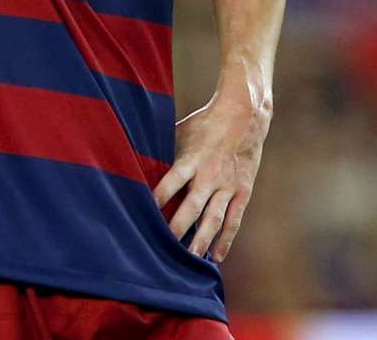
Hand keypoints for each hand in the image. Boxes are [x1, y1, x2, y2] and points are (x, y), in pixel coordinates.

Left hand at [152, 90, 271, 261]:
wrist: (243, 117)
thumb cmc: (203, 124)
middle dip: (177, 229)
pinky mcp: (242, 192)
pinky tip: (216, 257)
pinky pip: (233, 220)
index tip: (143, 215)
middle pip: (192, 207)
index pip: (171, 181)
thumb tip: (133, 160)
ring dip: (201, 241)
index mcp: (191, 159)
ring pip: (213, 219)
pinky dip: (225, 240)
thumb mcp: (179, 131)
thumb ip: (162, 151)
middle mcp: (209, 175)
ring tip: (188, 260)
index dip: (158, 197)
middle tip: (163, 249)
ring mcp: (227, 185)